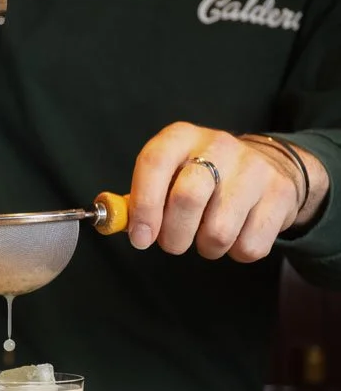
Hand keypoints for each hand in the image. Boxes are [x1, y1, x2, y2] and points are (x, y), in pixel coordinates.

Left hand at [127, 123, 329, 261]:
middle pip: (187, 198)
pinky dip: (236, 252)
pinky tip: (237, 233)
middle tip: (173, 242)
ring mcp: (253, 169)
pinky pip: (248, 246)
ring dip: (206, 247)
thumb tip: (110, 219)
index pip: (154, 163)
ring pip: (218, 231)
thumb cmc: (205, 177)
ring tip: (207, 235)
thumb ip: (139, 197)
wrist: (269, 167)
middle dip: (173, 236)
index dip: (143, 206)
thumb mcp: (171, 173)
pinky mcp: (279, 195)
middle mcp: (218, 145)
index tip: (140, 238)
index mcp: (181, 137)